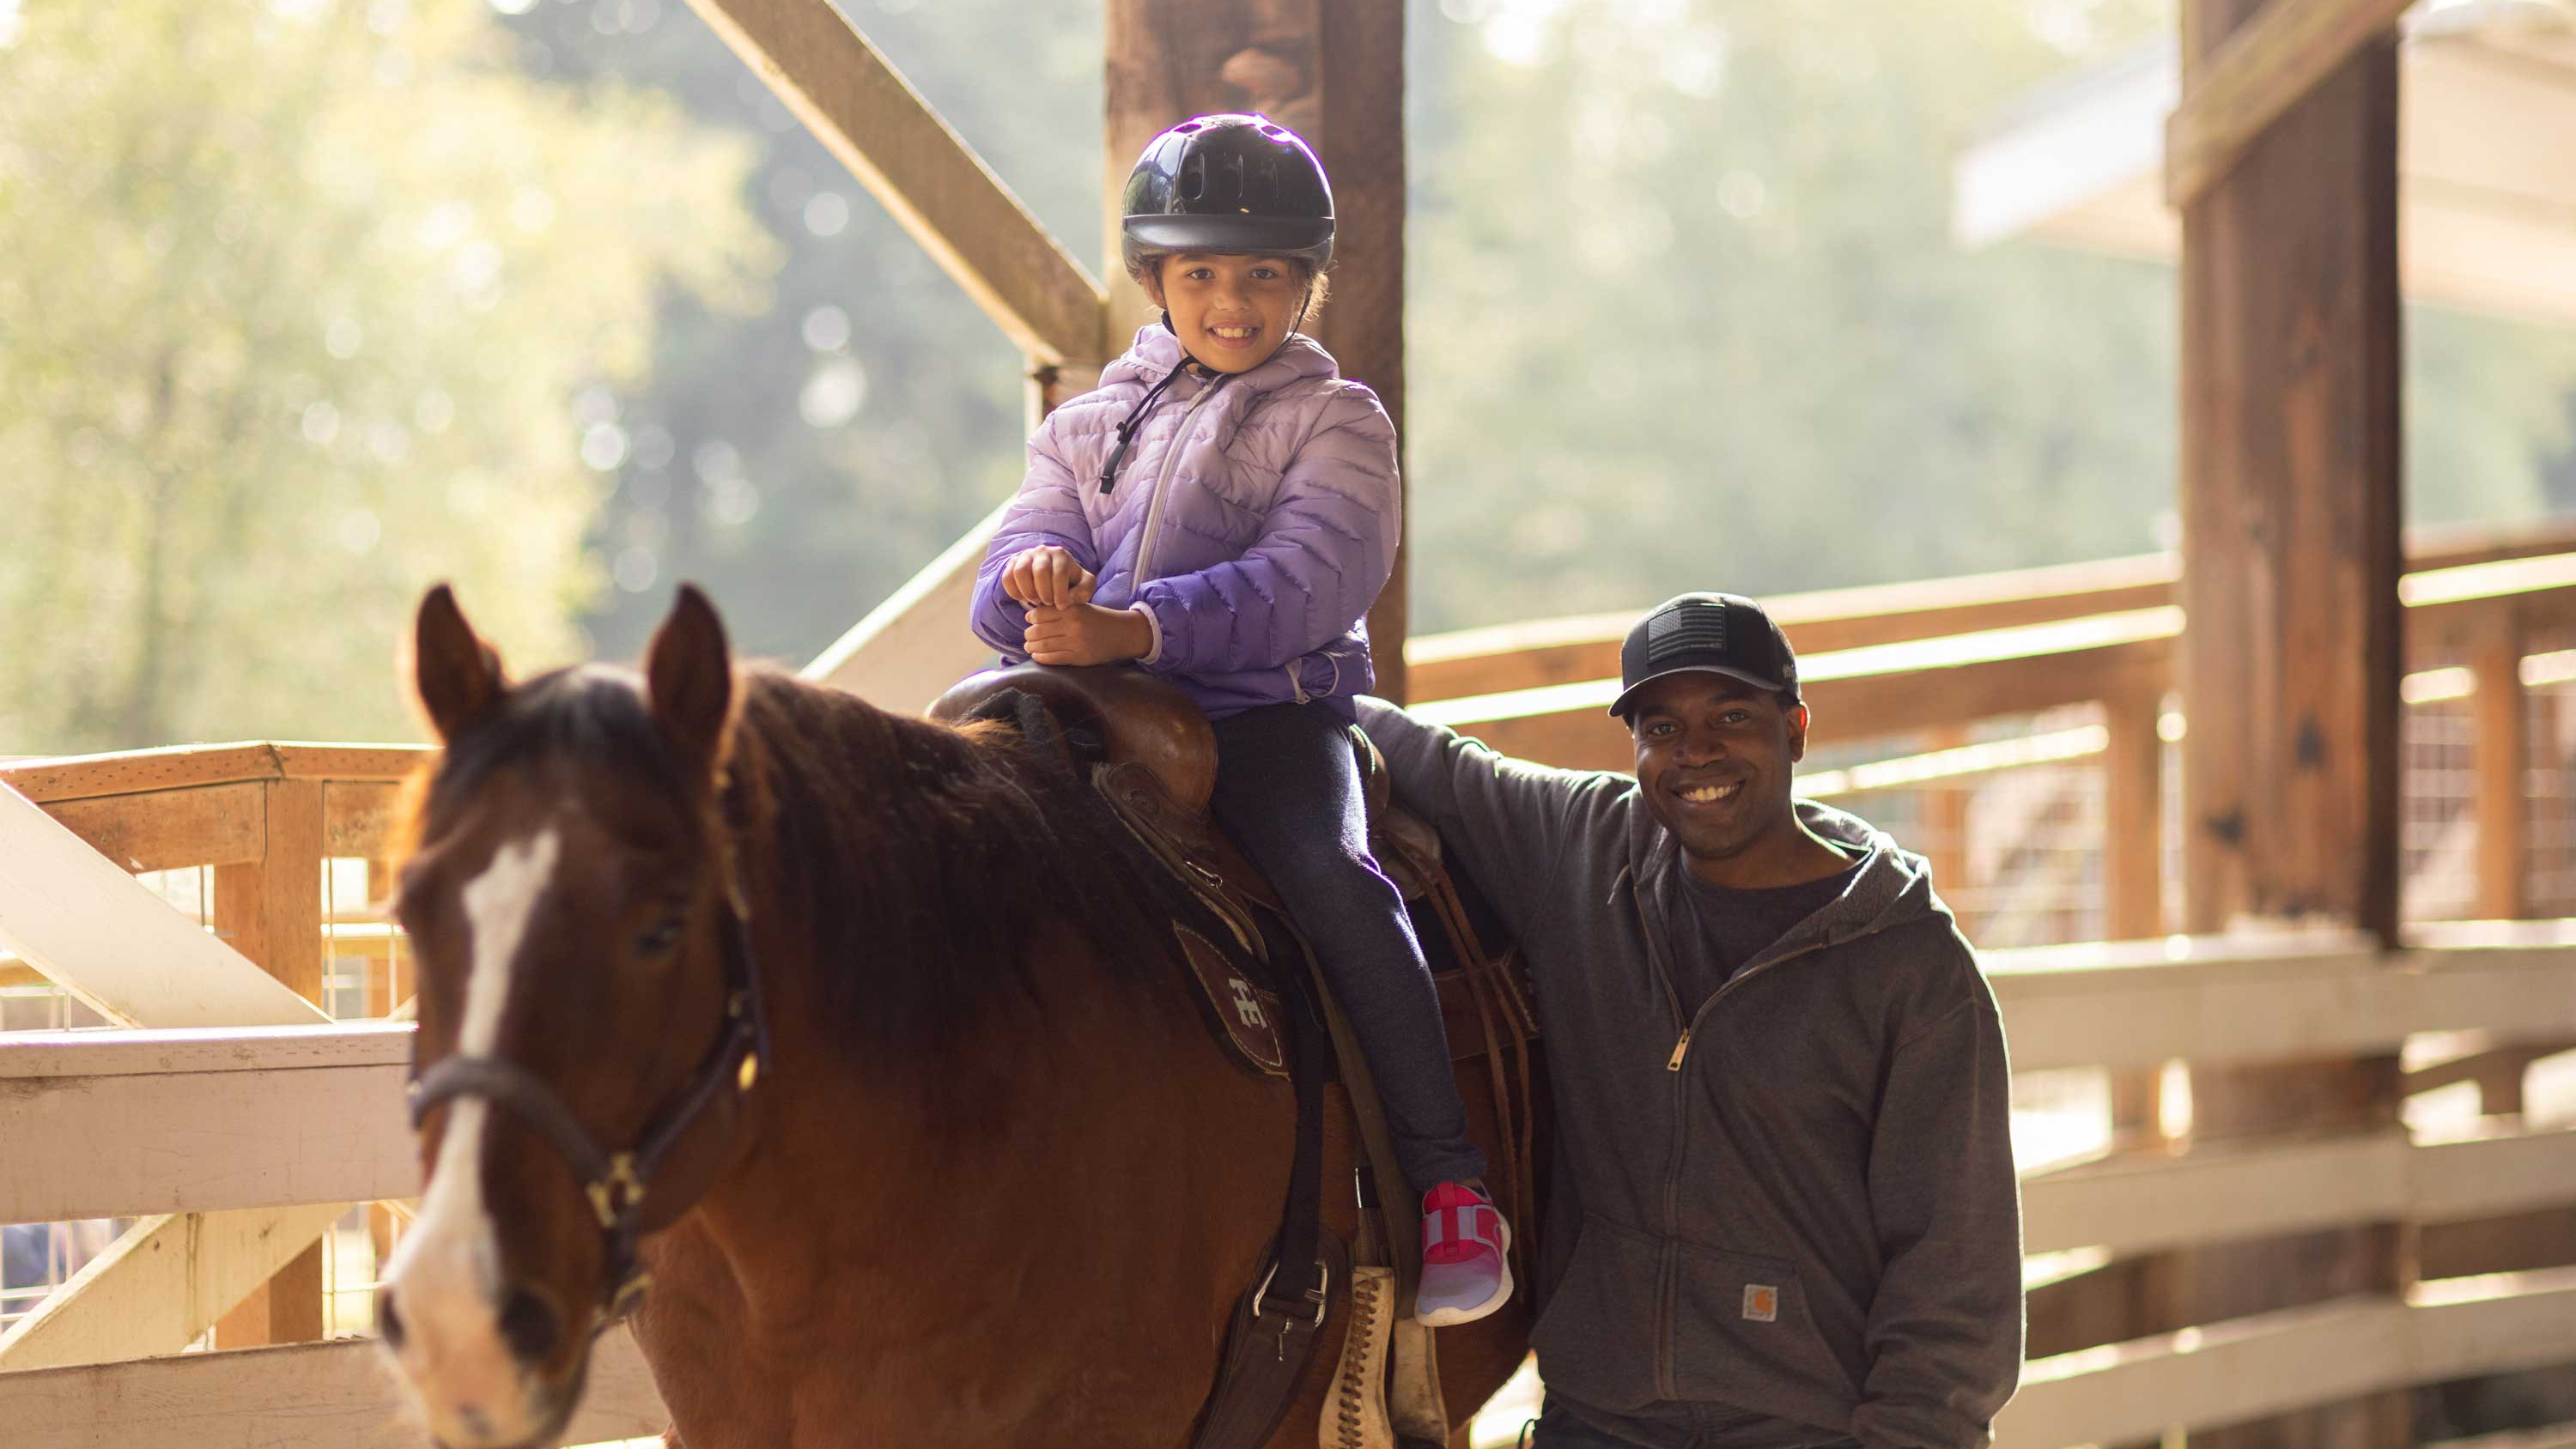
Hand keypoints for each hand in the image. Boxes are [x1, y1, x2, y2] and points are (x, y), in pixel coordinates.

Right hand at [1000, 546, 1095, 608]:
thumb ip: (1084, 591)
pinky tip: (1023, 599)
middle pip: (1040, 571)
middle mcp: (1042, 551)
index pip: (1060, 571)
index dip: (1060, 592)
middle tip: (1048, 604)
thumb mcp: (1084, 586)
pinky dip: (1014, 591)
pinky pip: (1007, 577)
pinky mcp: (1013, 563)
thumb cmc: (1070, 583)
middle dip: (1044, 592)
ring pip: (1021, 571)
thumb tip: (1069, 598)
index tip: (1061, 606)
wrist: (1052, 576)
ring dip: (1028, 591)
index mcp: (1061, 554)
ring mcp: (1025, 555)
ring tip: (1036, 601)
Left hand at [1023, 603, 1151, 666]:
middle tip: (1027, 636)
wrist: (1122, 634)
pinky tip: (1037, 656)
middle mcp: (1073, 626)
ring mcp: (1076, 643)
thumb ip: (1060, 609)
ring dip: (1031, 647)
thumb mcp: (1081, 606)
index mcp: (1072, 610)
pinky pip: (1053, 659)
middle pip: (1038, 631)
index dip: (1031, 617)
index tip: (1029, 620)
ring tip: (1029, 647)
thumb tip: (1032, 614)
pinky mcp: (1079, 658)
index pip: (1040, 614)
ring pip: (1043, 646)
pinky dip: (1041, 658)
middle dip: (1029, 634)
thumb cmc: (1099, 619)